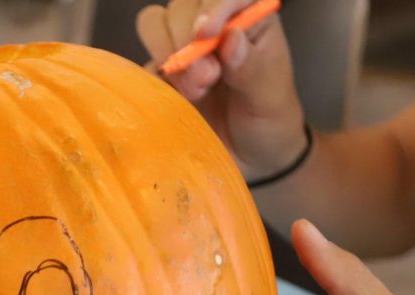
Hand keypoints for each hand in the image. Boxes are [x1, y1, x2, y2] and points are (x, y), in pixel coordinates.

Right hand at [136, 0, 306, 179]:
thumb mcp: (270, 98)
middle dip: (188, 39)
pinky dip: (156, 79)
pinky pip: (144, 63)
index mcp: (250, 19)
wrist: (250, 159)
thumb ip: (253, 68)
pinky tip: (181, 99)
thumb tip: (231, 39)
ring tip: (196, 90)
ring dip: (168, 53)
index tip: (208, 34)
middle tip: (208, 78)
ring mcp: (184, 50)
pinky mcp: (163, 75)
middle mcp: (214, 27)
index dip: (214, 6)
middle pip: (183, 5)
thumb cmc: (269, 121)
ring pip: (155, 23)